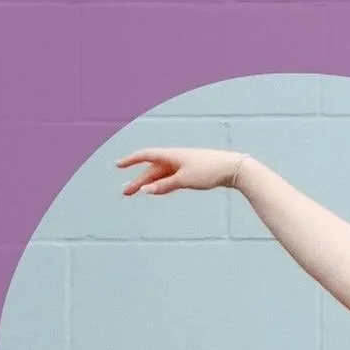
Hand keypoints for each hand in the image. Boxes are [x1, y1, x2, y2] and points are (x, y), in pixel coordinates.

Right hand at [116, 147, 249, 196]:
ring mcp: (182, 166)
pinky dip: (162, 185)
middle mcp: (174, 159)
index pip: (145, 156)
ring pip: (160, 176)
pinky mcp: (190, 173)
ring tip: (136, 193)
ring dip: (148, 184)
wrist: (232, 169)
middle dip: (138, 181)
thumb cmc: (209, 171)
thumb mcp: (184, 180)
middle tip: (125, 192)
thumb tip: (146, 191)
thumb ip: (164, 186)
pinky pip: (171, 179)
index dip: (131, 160)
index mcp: (171, 155)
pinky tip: (155, 191)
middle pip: (151, 170)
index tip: (118, 166)